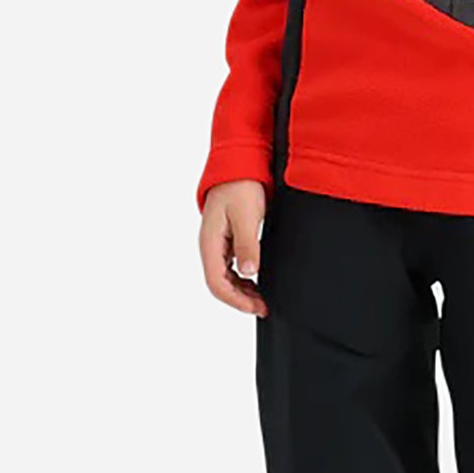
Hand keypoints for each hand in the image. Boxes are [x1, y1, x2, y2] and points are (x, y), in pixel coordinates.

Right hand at [199, 180, 268, 316]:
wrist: (238, 165)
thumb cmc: (240, 186)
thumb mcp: (247, 216)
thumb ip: (247, 245)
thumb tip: (248, 272)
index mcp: (210, 243)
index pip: (217, 284)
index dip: (236, 300)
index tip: (256, 307)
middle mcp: (210, 246)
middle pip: (220, 284)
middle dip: (240, 299)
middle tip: (263, 307)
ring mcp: (217, 243)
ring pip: (224, 277)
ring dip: (241, 290)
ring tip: (261, 298)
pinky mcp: (225, 239)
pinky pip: (230, 266)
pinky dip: (242, 278)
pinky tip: (255, 280)